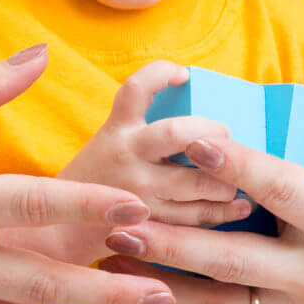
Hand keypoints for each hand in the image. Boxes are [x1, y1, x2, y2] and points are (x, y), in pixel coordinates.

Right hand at [59, 62, 255, 231]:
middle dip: (212, 132)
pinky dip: (221, 212)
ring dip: (226, 180)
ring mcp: (136, 192)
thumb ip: (146, 132)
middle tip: (227, 136)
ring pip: (194, 182)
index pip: (136, 89)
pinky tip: (238, 206)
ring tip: (239, 180)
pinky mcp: (147, 224)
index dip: (160, 74)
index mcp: (116, 130)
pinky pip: (192, 217)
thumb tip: (205, 125)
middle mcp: (125, 156)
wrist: (64, 229)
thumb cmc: (100, 179)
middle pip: (177, 134)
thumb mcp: (111, 144)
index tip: (183, 74)